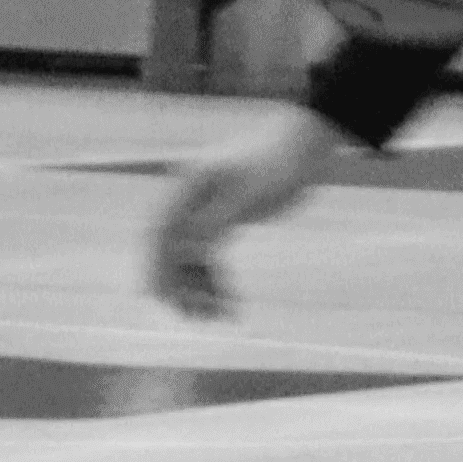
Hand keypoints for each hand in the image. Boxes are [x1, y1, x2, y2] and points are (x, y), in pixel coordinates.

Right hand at [147, 109, 340, 318]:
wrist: (308, 144)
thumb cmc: (278, 163)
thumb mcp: (246, 196)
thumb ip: (212, 224)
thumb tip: (179, 253)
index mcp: (188, 186)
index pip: (158, 231)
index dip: (154, 265)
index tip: (159, 298)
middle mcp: (190, 198)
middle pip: (170, 248)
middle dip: (178, 284)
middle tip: (195, 316)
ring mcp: (206, 209)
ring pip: (191, 256)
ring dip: (198, 287)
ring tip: (216, 316)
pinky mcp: (225, 218)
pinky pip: (211, 254)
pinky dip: (216, 278)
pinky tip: (229, 301)